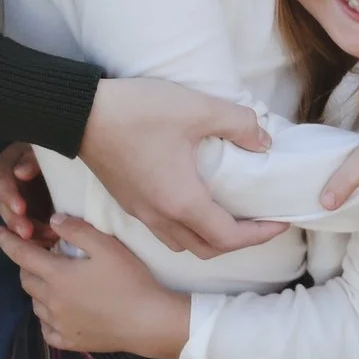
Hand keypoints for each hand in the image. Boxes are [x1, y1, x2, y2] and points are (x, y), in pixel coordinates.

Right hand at [0, 143, 57, 247]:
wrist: (84, 158)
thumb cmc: (63, 150)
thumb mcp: (49, 151)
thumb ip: (34, 160)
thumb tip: (20, 172)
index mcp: (11, 163)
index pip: (2, 180)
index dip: (9, 196)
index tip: (21, 209)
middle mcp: (12, 182)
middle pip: (5, 204)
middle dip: (15, 221)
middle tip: (27, 233)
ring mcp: (21, 198)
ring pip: (16, 219)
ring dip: (28, 232)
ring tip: (47, 238)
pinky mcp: (32, 212)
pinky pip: (31, 227)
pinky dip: (39, 236)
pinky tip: (51, 241)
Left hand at [0, 216, 188, 358]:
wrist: (147, 322)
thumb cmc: (129, 281)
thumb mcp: (107, 247)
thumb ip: (77, 230)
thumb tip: (53, 220)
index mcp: (56, 275)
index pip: (21, 254)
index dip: (7, 241)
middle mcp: (50, 301)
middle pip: (26, 279)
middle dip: (27, 264)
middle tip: (38, 255)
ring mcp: (58, 324)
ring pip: (35, 304)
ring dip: (37, 289)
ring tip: (52, 281)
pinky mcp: (69, 341)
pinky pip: (47, 329)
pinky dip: (47, 317)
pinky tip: (59, 312)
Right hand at [79, 77, 284, 258]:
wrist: (78, 113)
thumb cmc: (138, 111)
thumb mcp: (198, 108)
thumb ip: (239, 123)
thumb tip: (264, 141)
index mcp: (182, 202)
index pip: (229, 238)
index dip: (260, 235)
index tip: (281, 222)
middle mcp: (160, 216)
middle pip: (206, 249)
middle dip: (238, 243)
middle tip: (260, 222)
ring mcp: (139, 212)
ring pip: (181, 243)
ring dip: (210, 238)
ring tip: (230, 215)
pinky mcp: (127, 201)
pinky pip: (162, 230)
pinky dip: (186, 228)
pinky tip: (195, 202)